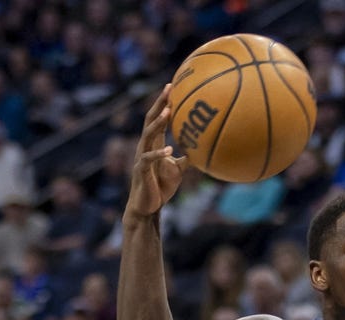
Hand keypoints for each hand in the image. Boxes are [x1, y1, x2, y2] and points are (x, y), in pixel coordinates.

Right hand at [128, 84, 188, 216]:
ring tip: (168, 112)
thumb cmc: (162, 187)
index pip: (159, 119)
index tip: (173, 87)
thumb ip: (188, 157)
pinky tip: (169, 149)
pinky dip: (158, 153)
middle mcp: (146, 146)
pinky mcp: (141, 171)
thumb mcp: (179, 169)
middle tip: (169, 88)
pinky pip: (147, 158)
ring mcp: (142, 157)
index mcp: (154, 144)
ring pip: (147, 135)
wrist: (149, 206)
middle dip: (159, 103)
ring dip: (158, 123)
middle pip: (151, 119)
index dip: (164, 103)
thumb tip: (204, 148)